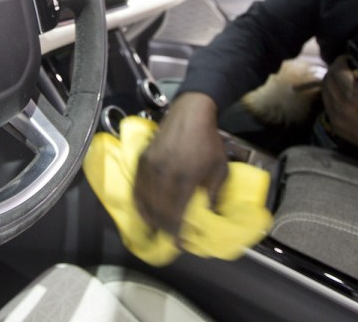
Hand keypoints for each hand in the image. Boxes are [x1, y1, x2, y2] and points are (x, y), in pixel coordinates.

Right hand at [133, 92, 228, 234]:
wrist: (190, 113)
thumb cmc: (208, 141)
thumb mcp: (220, 169)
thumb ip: (214, 194)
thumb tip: (208, 216)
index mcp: (185, 177)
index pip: (176, 213)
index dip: (176, 232)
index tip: (180, 244)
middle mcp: (163, 174)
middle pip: (158, 210)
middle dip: (163, 228)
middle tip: (168, 239)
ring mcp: (149, 166)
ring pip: (144, 201)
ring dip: (150, 218)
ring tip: (157, 229)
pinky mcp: (142, 160)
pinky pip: (137, 188)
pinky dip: (140, 203)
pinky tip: (145, 212)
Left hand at [321, 55, 357, 162]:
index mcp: (357, 100)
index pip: (338, 73)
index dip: (341, 61)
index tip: (348, 57)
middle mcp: (342, 111)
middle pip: (327, 82)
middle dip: (335, 71)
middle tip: (347, 66)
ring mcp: (338, 122)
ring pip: (325, 95)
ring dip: (332, 83)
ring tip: (346, 79)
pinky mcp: (338, 129)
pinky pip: (328, 107)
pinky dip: (333, 97)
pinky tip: (345, 95)